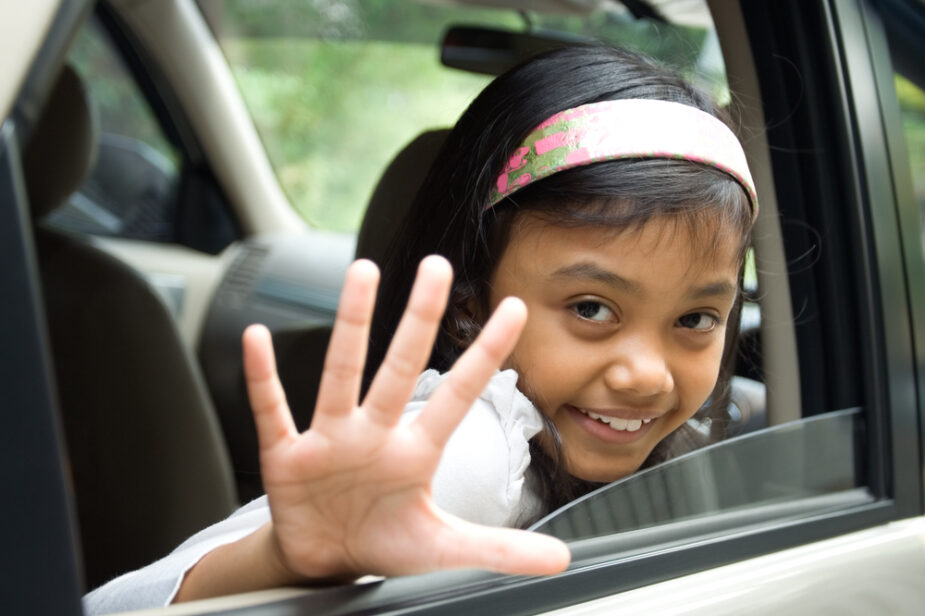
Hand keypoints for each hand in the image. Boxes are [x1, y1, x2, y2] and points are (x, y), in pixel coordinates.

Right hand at [245, 255, 568, 581]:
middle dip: (420, 318)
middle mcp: (375, 433)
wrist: (323, 561)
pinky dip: (262, 377)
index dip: (486, 355)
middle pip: (401, 367)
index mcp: (415, 451)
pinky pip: (272, 410)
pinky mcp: (286, 455)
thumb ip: (500, 547)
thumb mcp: (443, 547)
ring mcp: (330, 439)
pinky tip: (256, 339)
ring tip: (363, 274)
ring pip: (342, 373)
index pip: (458, 395)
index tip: (515, 309)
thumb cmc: (383, 541)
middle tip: (437, 267)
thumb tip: (561, 558)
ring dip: (352, 324)